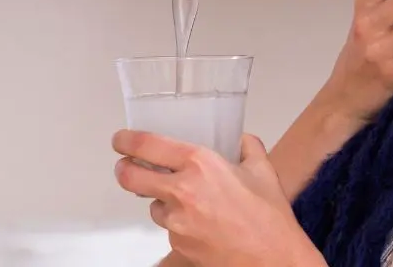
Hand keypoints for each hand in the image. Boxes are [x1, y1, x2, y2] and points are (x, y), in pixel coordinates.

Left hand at [113, 130, 325, 266]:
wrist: (271, 257)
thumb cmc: (268, 215)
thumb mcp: (263, 169)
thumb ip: (247, 146)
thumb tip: (240, 139)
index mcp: (200, 164)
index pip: (148, 145)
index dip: (127, 140)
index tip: (121, 138)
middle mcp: (182, 191)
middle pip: (131, 177)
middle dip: (123, 169)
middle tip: (127, 164)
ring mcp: (176, 221)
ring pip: (152, 205)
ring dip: (161, 200)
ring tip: (187, 200)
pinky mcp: (177, 244)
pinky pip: (169, 227)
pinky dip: (178, 222)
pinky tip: (201, 222)